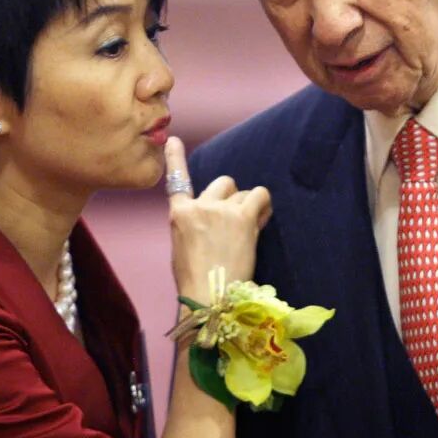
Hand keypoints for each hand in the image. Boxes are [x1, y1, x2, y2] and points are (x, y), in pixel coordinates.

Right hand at [164, 136, 271, 302]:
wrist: (209, 297)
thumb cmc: (196, 281)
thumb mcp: (182, 248)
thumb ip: (194, 226)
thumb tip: (214, 223)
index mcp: (179, 214)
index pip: (177, 180)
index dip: (175, 157)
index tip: (173, 139)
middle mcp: (199, 205)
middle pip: (223, 183)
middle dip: (231, 199)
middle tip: (235, 222)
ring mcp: (221, 209)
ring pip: (243, 192)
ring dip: (248, 207)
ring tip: (249, 230)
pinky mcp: (242, 217)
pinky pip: (260, 195)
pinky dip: (264, 206)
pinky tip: (262, 220)